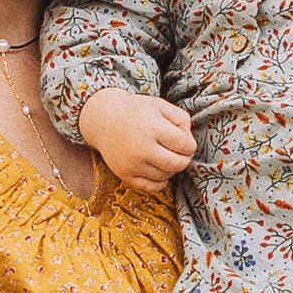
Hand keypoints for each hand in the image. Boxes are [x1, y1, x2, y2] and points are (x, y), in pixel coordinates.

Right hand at [78, 89, 196, 193]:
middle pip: (178, 164)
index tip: (184, 140)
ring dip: (170, 168)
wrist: (103, 119)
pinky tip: (158, 168)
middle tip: (178, 151)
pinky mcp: (124, 174)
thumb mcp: (160, 105)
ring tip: (163, 155)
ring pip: (166, 176)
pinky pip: (152, 187)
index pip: (185, 145)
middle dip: (184, 158)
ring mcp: (132, 164)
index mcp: (152, 128)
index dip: (190, 144)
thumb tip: (189, 143)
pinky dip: (160, 181)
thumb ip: (182, 120)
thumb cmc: (136, 111)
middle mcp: (141, 148)